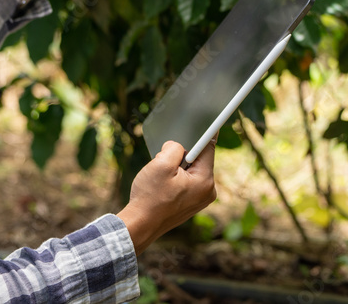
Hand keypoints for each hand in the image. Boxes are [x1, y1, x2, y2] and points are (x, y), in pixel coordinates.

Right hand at [116, 139, 216, 254]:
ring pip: (191, 170)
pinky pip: (186, 182)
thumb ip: (174, 148)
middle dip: (181, 156)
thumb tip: (178, 146)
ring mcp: (200, 200)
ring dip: (177, 168)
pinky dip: (176, 178)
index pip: (208, 149)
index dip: (202, 135)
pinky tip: (163, 186)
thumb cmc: (150, 197)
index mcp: (205, 181)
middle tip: (165, 162)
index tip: (208, 121)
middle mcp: (207, 192)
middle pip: (198, 160)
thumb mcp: (161, 164)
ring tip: (162, 178)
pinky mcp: (191, 204)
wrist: (140, 225)